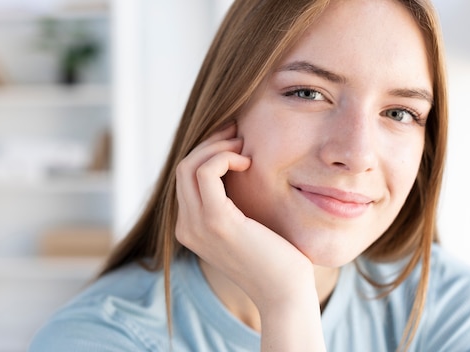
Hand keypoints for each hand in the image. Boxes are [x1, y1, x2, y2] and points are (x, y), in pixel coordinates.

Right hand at [175, 123, 326, 350]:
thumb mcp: (247, 225)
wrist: (285, 292)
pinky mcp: (215, 221)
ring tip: (243, 148)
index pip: (186, 178)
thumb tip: (238, 164)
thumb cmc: (275, 258)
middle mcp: (186, 227)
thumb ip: (233, 202)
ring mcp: (196, 226)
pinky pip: (206, 172)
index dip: (207, 153)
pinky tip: (247, 162)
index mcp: (190, 228)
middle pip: (183, 167)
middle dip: (210, 143)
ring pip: (189, 165)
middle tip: (238, 134)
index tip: (234, 142)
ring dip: (217, 147)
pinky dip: (224, 157)